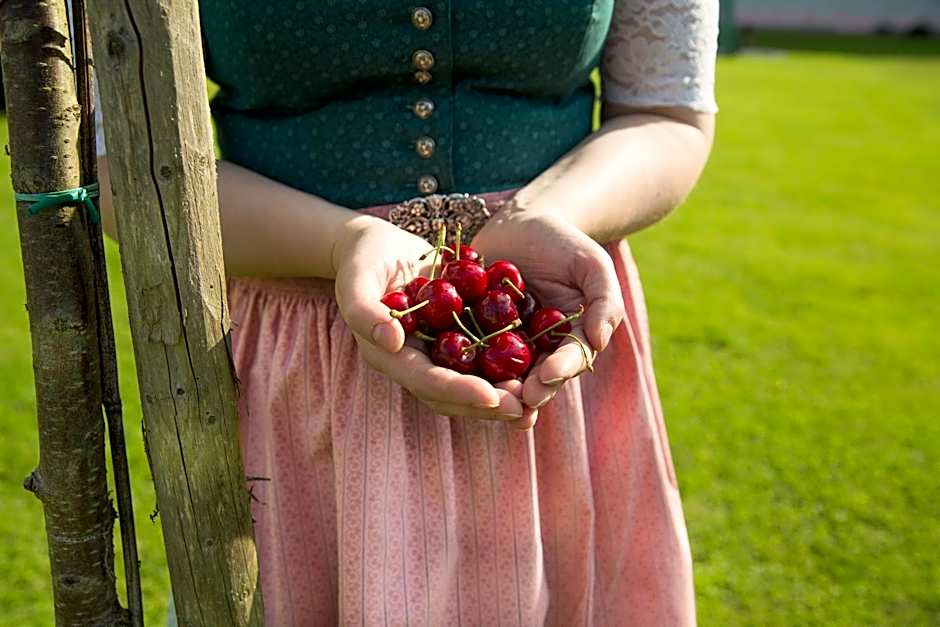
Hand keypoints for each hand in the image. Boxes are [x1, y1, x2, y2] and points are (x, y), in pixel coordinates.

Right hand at [333, 215, 524, 420]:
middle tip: (523, 408)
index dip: (458, 392)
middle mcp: (416, 362)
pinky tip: (539, 366)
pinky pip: (484, 357)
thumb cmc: (363, 260)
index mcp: (390, 356)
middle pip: (454, 394)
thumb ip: (364, 311)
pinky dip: (508, 365)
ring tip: (535, 398)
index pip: (426, 382)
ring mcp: (437, 352)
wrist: (378, 246)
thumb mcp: (356, 280)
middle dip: (488, 404)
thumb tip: (391, 341)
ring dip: (503, 393)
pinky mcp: (456, 337)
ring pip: (472, 382)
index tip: (490, 398)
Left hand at [471, 207, 625, 427]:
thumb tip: (599, 341)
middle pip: (533, 379)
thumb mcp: (591, 264)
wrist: (520, 223)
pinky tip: (446, 369)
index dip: (560, 370)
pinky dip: (456, 360)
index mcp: (568, 342)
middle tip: (516, 399)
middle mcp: (535, 352)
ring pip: (498, 374)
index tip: (548, 375)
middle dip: (525, 392)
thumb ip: (604, 301)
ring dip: (491, 388)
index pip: (568, 361)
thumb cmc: (563, 243)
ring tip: (484, 396)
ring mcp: (501, 346)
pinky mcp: (470, 333)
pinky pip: (463, 348)